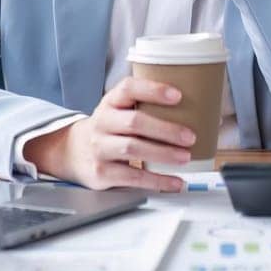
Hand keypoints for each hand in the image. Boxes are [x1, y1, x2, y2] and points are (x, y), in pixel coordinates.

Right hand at [22, 77, 198, 191]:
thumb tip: (196, 109)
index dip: (153, 90)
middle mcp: (102, 122)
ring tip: (185, 157)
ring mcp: (100, 148)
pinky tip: (174, 181)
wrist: (73, 152)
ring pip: (132, 148)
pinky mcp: (101, 172)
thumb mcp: (119, 109)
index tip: (177, 95)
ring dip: (163, 153)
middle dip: (165, 129)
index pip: (129, 88)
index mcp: (111, 102)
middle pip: (134, 122)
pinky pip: (132, 177)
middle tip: (190, 136)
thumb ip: (145, 106)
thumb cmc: (109, 128)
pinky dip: (157, 180)